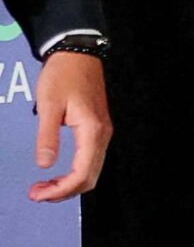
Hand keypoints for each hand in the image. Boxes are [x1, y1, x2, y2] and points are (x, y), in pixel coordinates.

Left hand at [30, 50, 109, 201]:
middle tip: (37, 193)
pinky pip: (90, 160)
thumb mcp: (49, 106)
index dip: (60, 190)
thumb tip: (45, 165)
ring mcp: (102, 131)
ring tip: (44, 185)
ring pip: (91, 170)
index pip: (82, 173)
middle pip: (90, 177)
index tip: (37, 193)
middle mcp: (102, 134)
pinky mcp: (97, 128)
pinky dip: (74, 173)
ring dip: (69, 184)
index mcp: (92, 130)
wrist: (78, 53)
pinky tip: (57, 172)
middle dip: (64, 191)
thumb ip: (47, 137)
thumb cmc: (64, 75)